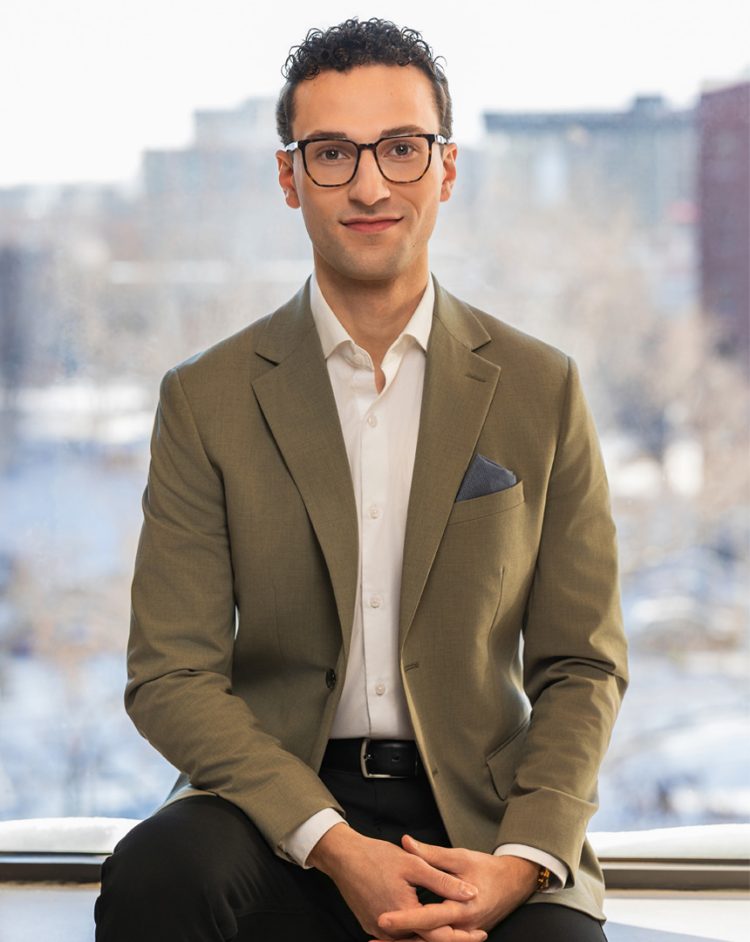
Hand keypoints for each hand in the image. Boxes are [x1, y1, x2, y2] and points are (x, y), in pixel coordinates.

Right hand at [308, 824, 487, 941]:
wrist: (342, 857)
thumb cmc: (376, 856)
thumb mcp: (414, 864)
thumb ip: (443, 882)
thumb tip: (471, 893)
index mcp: (404, 913)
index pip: (439, 935)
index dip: (462, 936)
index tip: (480, 933)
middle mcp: (389, 928)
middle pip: (425, 941)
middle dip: (450, 938)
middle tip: (472, 934)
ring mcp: (377, 929)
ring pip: (411, 940)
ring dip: (431, 936)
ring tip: (453, 928)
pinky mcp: (370, 924)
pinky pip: (397, 935)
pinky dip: (413, 932)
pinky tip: (424, 925)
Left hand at [372, 836, 538, 940]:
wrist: (514, 883)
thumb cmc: (487, 868)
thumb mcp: (460, 857)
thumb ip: (431, 854)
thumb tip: (406, 842)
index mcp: (463, 909)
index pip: (429, 918)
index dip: (405, 918)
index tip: (383, 918)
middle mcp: (463, 928)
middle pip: (428, 940)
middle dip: (400, 940)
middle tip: (374, 938)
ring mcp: (464, 935)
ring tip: (378, 941)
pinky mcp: (462, 935)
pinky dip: (420, 941)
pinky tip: (401, 939)